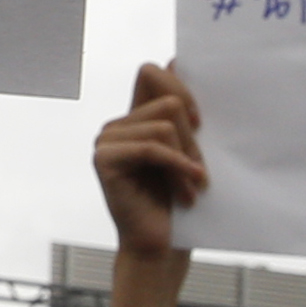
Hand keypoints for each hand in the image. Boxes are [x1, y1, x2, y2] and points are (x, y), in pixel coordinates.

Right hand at [93, 62, 204, 260]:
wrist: (159, 246)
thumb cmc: (177, 202)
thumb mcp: (187, 149)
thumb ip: (181, 112)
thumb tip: (178, 60)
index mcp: (135, 118)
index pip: (152, 73)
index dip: (180, 87)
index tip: (201, 122)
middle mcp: (117, 125)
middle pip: (168, 101)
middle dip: (192, 137)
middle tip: (199, 169)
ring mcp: (106, 140)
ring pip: (164, 126)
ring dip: (187, 158)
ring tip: (193, 186)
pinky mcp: (104, 159)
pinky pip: (152, 148)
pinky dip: (177, 167)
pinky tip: (189, 189)